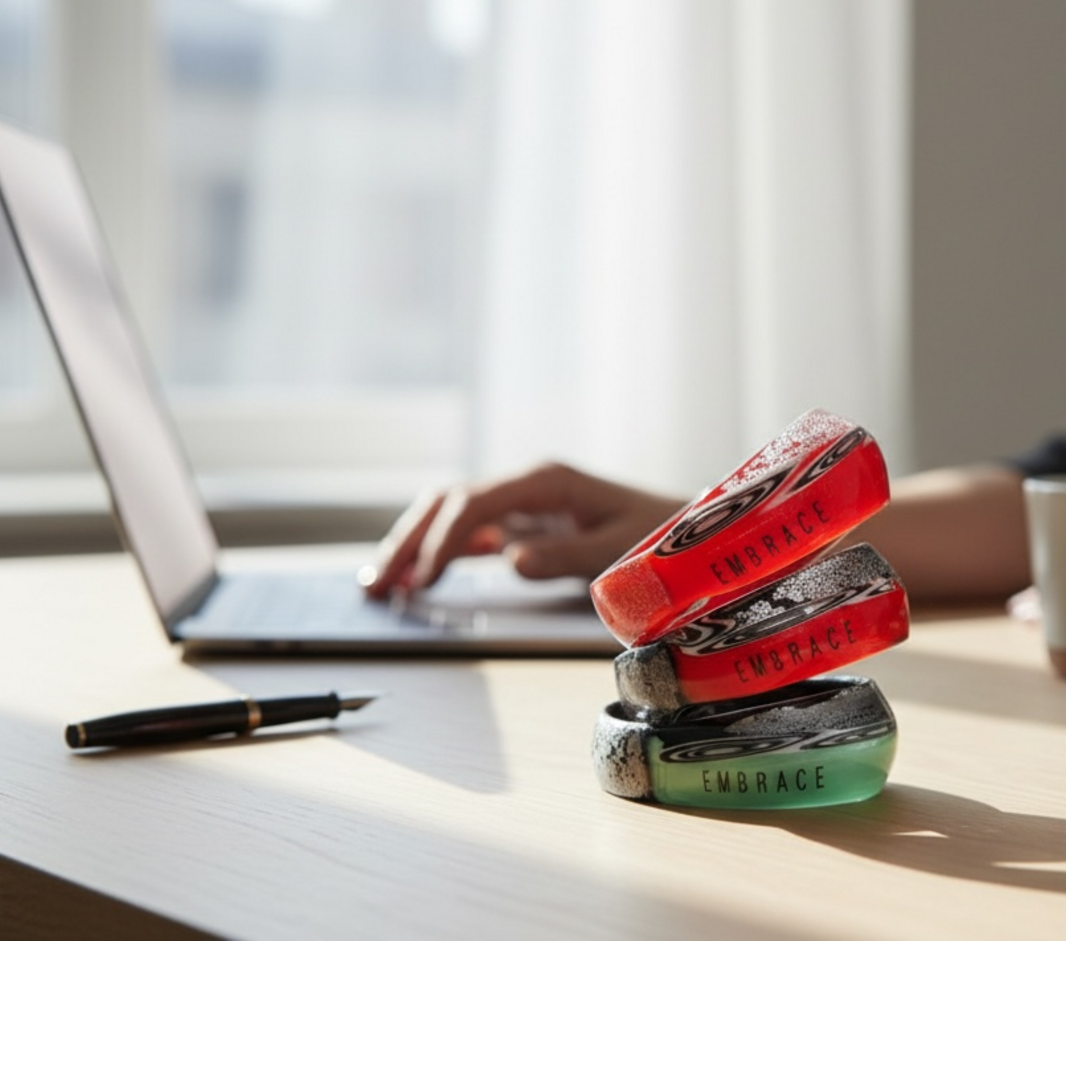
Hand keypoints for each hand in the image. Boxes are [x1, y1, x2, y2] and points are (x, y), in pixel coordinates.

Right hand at [360, 463, 685, 598]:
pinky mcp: (525, 521)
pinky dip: (438, 552)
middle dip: (409, 541)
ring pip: (450, 515)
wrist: (688, 529)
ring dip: (413, 545)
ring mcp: (523, 502)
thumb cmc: (661, 538)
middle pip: (448, 503)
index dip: (442, 542)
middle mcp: (528, 485)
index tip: (421, 580)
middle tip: (377, 584)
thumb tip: (510, 561)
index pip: (474, 505)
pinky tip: (415, 578)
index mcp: (546, 482)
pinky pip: (469, 531)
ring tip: (379, 583)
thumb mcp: (620, 551)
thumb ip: (566, 556)